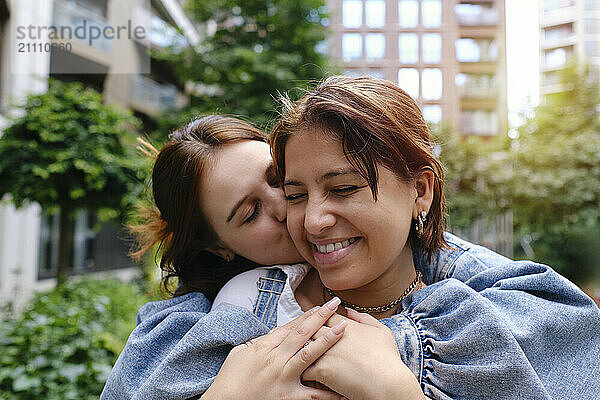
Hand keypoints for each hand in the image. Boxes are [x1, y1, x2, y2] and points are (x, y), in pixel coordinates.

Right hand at [201, 297, 347, 399]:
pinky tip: (343, 386)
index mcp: (264, 346)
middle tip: (336, 305)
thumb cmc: (230, 380)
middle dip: (320, 317)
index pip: (290, 326)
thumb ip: (259, 342)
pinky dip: (328, 392)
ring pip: (309, 354)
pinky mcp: (288, 397)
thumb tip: (273, 334)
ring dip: (327, 340)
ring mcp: (283, 377)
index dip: (307, 315)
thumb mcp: (240, 353)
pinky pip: (312, 394)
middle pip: (302, 333)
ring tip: (344, 329)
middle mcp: (275, 359)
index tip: (321, 306)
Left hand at [302, 308, 424, 399]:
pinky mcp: (321, 371)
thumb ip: (364, 318)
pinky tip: (299, 375)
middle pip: (310, 328)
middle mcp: (333, 336)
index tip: (317, 325)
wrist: (388, 383)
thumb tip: (349, 310)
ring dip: (298, 351)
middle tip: (301, 340)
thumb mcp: (382, 331)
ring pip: (303, 346)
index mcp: (346, 325)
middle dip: (305, 334)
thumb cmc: (388, 359)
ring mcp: (325, 353)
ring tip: (296, 357)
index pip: (324, 316)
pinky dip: (301, 372)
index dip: (319, 320)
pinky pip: (303, 368)